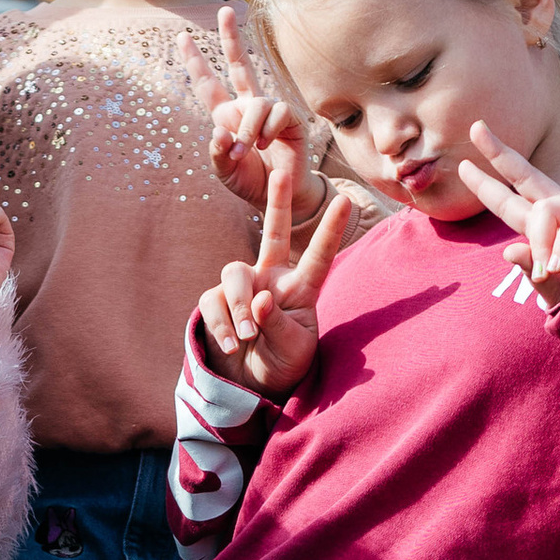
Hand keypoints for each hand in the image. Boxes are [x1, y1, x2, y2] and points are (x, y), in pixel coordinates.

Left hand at [183, 5, 311, 215]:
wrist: (280, 195)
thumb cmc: (251, 181)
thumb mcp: (224, 172)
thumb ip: (217, 154)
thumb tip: (218, 131)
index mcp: (226, 115)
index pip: (208, 84)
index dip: (195, 61)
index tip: (183, 37)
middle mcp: (247, 105)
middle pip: (238, 63)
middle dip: (231, 37)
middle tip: (225, 10)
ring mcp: (269, 109)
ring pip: (255, 103)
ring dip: (248, 130)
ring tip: (246, 151)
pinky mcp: (290, 117)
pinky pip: (277, 111)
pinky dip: (268, 130)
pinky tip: (268, 145)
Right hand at [195, 151, 354, 399]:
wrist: (248, 387)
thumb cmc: (281, 365)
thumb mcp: (291, 349)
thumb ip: (277, 323)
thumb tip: (258, 300)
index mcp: (300, 289)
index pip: (318, 256)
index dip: (330, 230)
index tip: (346, 199)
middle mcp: (271, 279)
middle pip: (273, 233)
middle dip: (277, 202)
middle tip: (281, 172)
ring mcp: (242, 288)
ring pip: (234, 273)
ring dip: (238, 305)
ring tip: (247, 337)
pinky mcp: (215, 302)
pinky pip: (212, 302)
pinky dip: (221, 325)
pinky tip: (232, 346)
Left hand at [455, 122, 559, 308]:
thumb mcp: (555, 291)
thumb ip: (532, 274)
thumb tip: (508, 250)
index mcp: (546, 231)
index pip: (511, 203)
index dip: (488, 185)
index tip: (463, 165)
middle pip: (526, 177)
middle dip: (501, 154)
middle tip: (476, 128)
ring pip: (546, 207)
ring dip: (541, 239)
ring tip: (548, 271)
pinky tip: (559, 264)